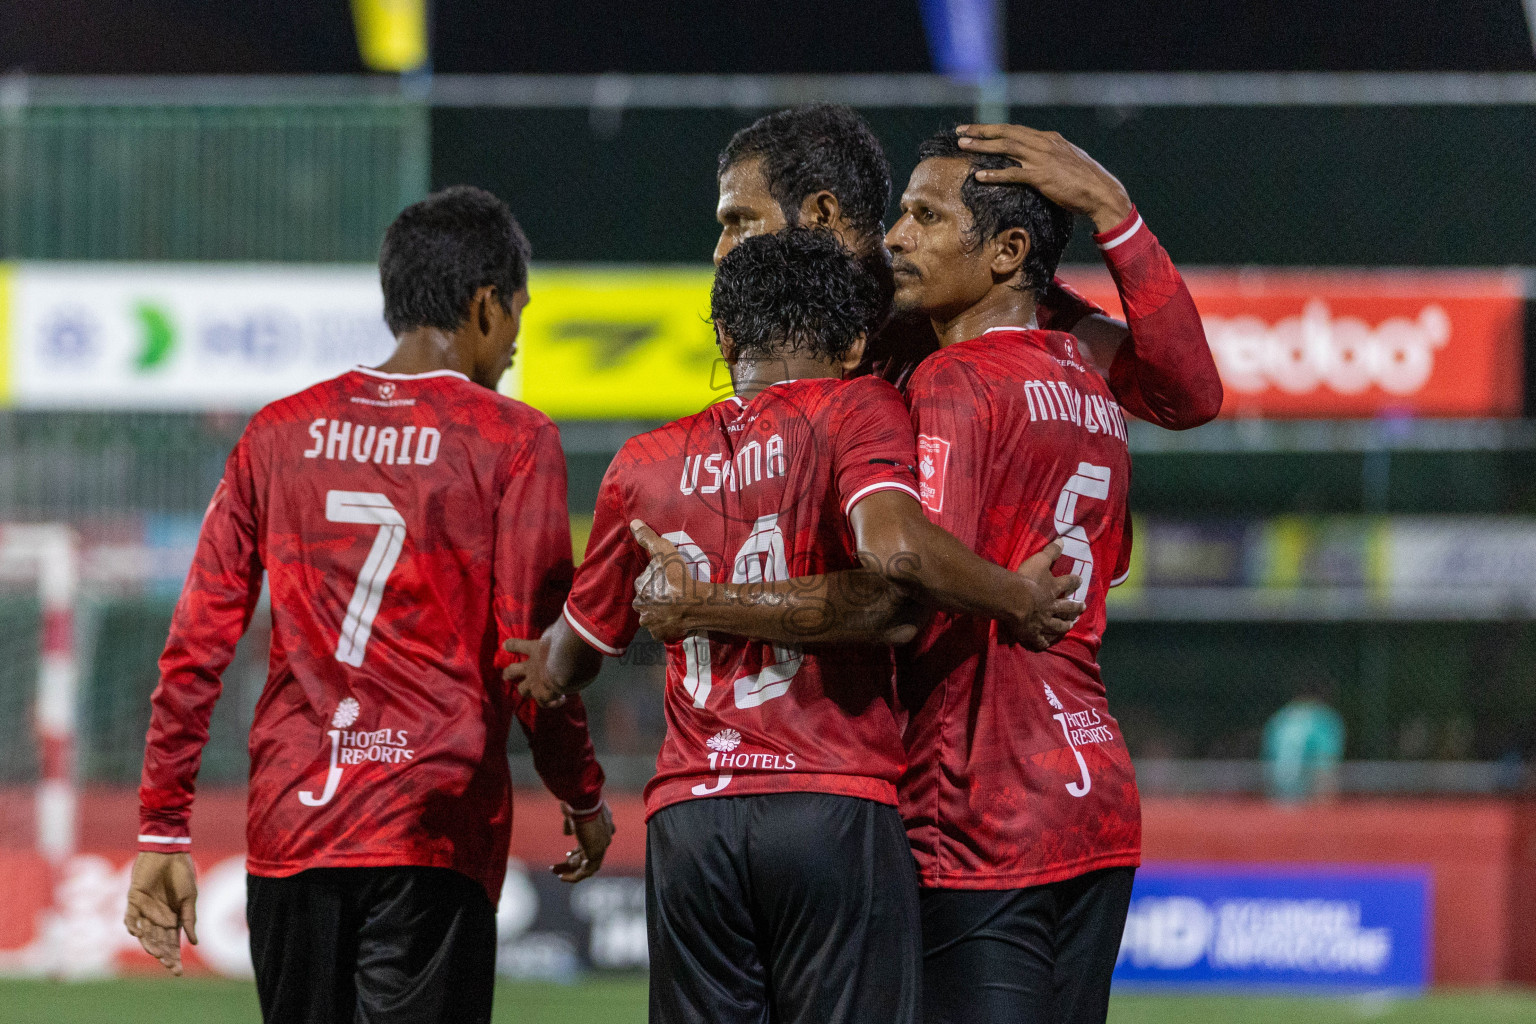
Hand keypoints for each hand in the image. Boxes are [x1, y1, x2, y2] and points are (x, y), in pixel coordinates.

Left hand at [124, 851, 197, 974]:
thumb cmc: (182, 873)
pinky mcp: (133, 899)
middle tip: (168, 965)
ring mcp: (144, 909)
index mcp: (172, 917)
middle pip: (158, 941)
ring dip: (150, 943)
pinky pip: (130, 916)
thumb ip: (189, 919)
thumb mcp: (189, 898)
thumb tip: (194, 942)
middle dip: (164, 954)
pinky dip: (133, 925)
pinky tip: (139, 933)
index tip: (177, 971)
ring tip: (157, 953)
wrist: (169, 852)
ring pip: (144, 933)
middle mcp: (156, 917)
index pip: (171, 942)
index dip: (174, 956)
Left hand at [503, 634, 566, 707]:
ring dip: (526, 691)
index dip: (511, 645)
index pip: (517, 645)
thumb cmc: (565, 644)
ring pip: (522, 690)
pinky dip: (550, 702)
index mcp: (535, 649)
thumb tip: (563, 628)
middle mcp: (530, 667)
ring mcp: (534, 682)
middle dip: (508, 674)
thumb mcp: (559, 632)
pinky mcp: (542, 695)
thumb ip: (558, 633)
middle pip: (512, 671)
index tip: (505, 645)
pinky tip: (561, 700)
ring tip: (531, 693)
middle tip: (506, 676)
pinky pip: (544, 703)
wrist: (566, 664)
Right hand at [553, 801, 614, 882]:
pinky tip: (562, 877)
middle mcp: (605, 836)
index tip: (567, 855)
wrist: (584, 803)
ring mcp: (602, 845)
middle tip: (557, 868)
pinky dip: (574, 876)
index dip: (579, 852)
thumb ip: (570, 824)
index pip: (592, 843)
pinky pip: (586, 871)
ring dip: (570, 871)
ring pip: (587, 865)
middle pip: (589, 855)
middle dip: (572, 862)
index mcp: (603, 824)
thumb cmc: (577, 804)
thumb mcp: (572, 813)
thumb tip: (567, 834)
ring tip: (554, 871)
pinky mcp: (597, 852)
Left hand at [630, 519, 704, 642]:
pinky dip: (667, 626)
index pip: (644, 582)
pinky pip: (661, 630)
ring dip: (659, 612)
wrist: (695, 604)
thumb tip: (633, 523)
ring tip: (675, 607)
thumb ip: (648, 538)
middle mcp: (640, 607)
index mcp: (640, 588)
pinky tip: (677, 619)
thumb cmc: (678, 577)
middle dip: (654, 598)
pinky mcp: (661, 635)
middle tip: (671, 593)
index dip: (655, 580)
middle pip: (646, 600)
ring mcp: (650, 623)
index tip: (667, 579)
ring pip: (652, 616)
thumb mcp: (663, 551)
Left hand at [956, 124, 1132, 232]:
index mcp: (1049, 138)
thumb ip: (1050, 156)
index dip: (993, 128)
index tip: (975, 129)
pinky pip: (1013, 173)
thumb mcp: (1067, 160)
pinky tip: (979, 175)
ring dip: (982, 146)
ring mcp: (1042, 159)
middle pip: (1006, 132)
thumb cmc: (1086, 180)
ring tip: (962, 146)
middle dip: (981, 131)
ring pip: (1006, 147)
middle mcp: (1043, 143)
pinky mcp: (1042, 177)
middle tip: (960, 131)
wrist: (1102, 192)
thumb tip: (1035, 159)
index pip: (1015, 129)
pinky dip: (995, 173)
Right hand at [1006, 540, 1084, 650]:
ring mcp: (1043, 622)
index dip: (1074, 581)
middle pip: (1066, 609)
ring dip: (1064, 626)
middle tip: (1082, 607)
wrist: (1015, 600)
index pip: (1068, 583)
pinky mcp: (1032, 633)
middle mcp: (1052, 607)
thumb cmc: (1026, 579)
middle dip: (1075, 608)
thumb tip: (1063, 540)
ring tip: (1070, 627)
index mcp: (1053, 589)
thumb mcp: (1039, 560)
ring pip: (1057, 626)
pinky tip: (1046, 644)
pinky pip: (1040, 640)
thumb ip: (1051, 551)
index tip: (1080, 580)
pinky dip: (1043, 642)